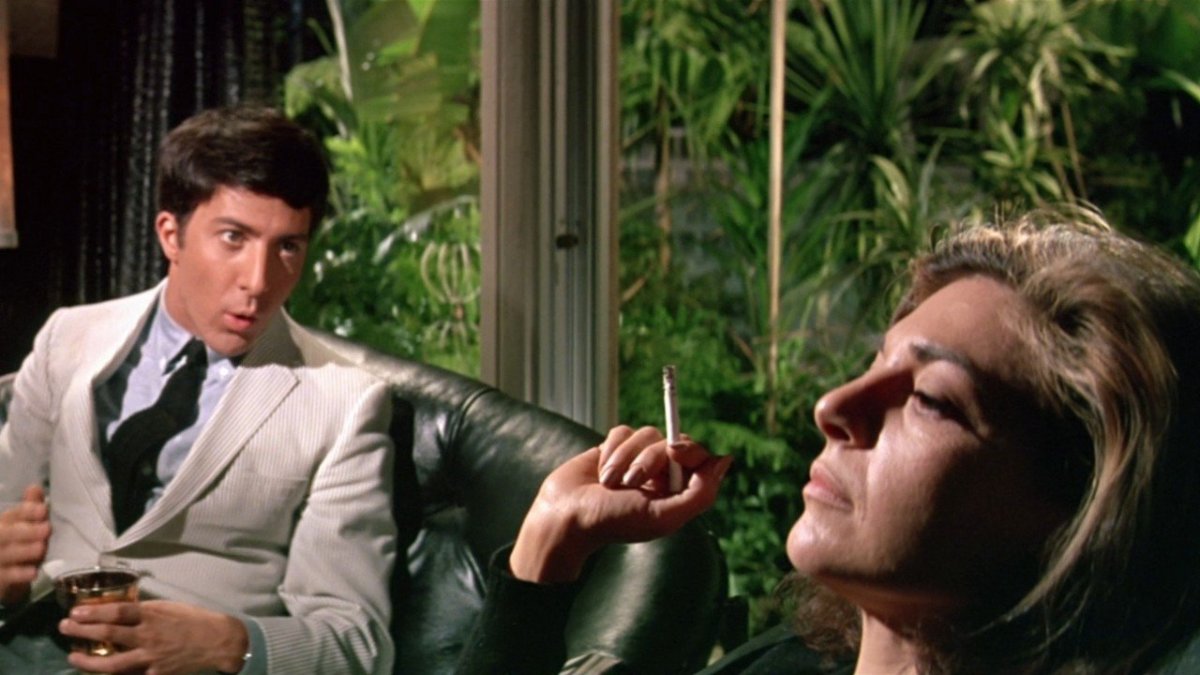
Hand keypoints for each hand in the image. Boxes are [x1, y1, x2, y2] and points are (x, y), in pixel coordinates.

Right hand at [0, 484, 49, 604]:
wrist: (7, 578)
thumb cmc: (20, 547)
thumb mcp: (28, 528)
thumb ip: (31, 509)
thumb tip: (34, 487)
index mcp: (2, 524)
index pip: (10, 515)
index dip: (25, 512)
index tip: (43, 510)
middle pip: (4, 534)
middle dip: (25, 531)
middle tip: (46, 529)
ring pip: (4, 554)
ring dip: (23, 551)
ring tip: (41, 548)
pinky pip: (4, 576)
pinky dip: (18, 574)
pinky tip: (33, 572)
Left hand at [59, 600, 248, 674]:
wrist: (218, 642)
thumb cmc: (194, 620)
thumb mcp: (170, 607)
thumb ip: (146, 610)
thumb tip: (121, 610)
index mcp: (153, 615)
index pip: (117, 612)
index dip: (93, 612)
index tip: (75, 611)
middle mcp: (149, 636)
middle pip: (108, 634)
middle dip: (83, 631)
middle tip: (64, 627)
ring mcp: (151, 659)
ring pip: (113, 664)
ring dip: (89, 662)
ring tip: (73, 657)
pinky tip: (102, 674)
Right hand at [510, 425, 731, 582]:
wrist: (567, 517)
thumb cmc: (614, 522)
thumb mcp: (664, 516)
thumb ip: (701, 493)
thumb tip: (725, 460)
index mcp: (677, 492)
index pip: (698, 457)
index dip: (688, 450)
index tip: (673, 453)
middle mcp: (660, 475)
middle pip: (673, 441)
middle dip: (651, 457)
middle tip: (633, 479)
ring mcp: (635, 459)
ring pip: (646, 434)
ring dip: (626, 457)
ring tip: (610, 483)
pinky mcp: (612, 448)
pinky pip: (622, 431)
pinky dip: (611, 449)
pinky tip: (601, 470)